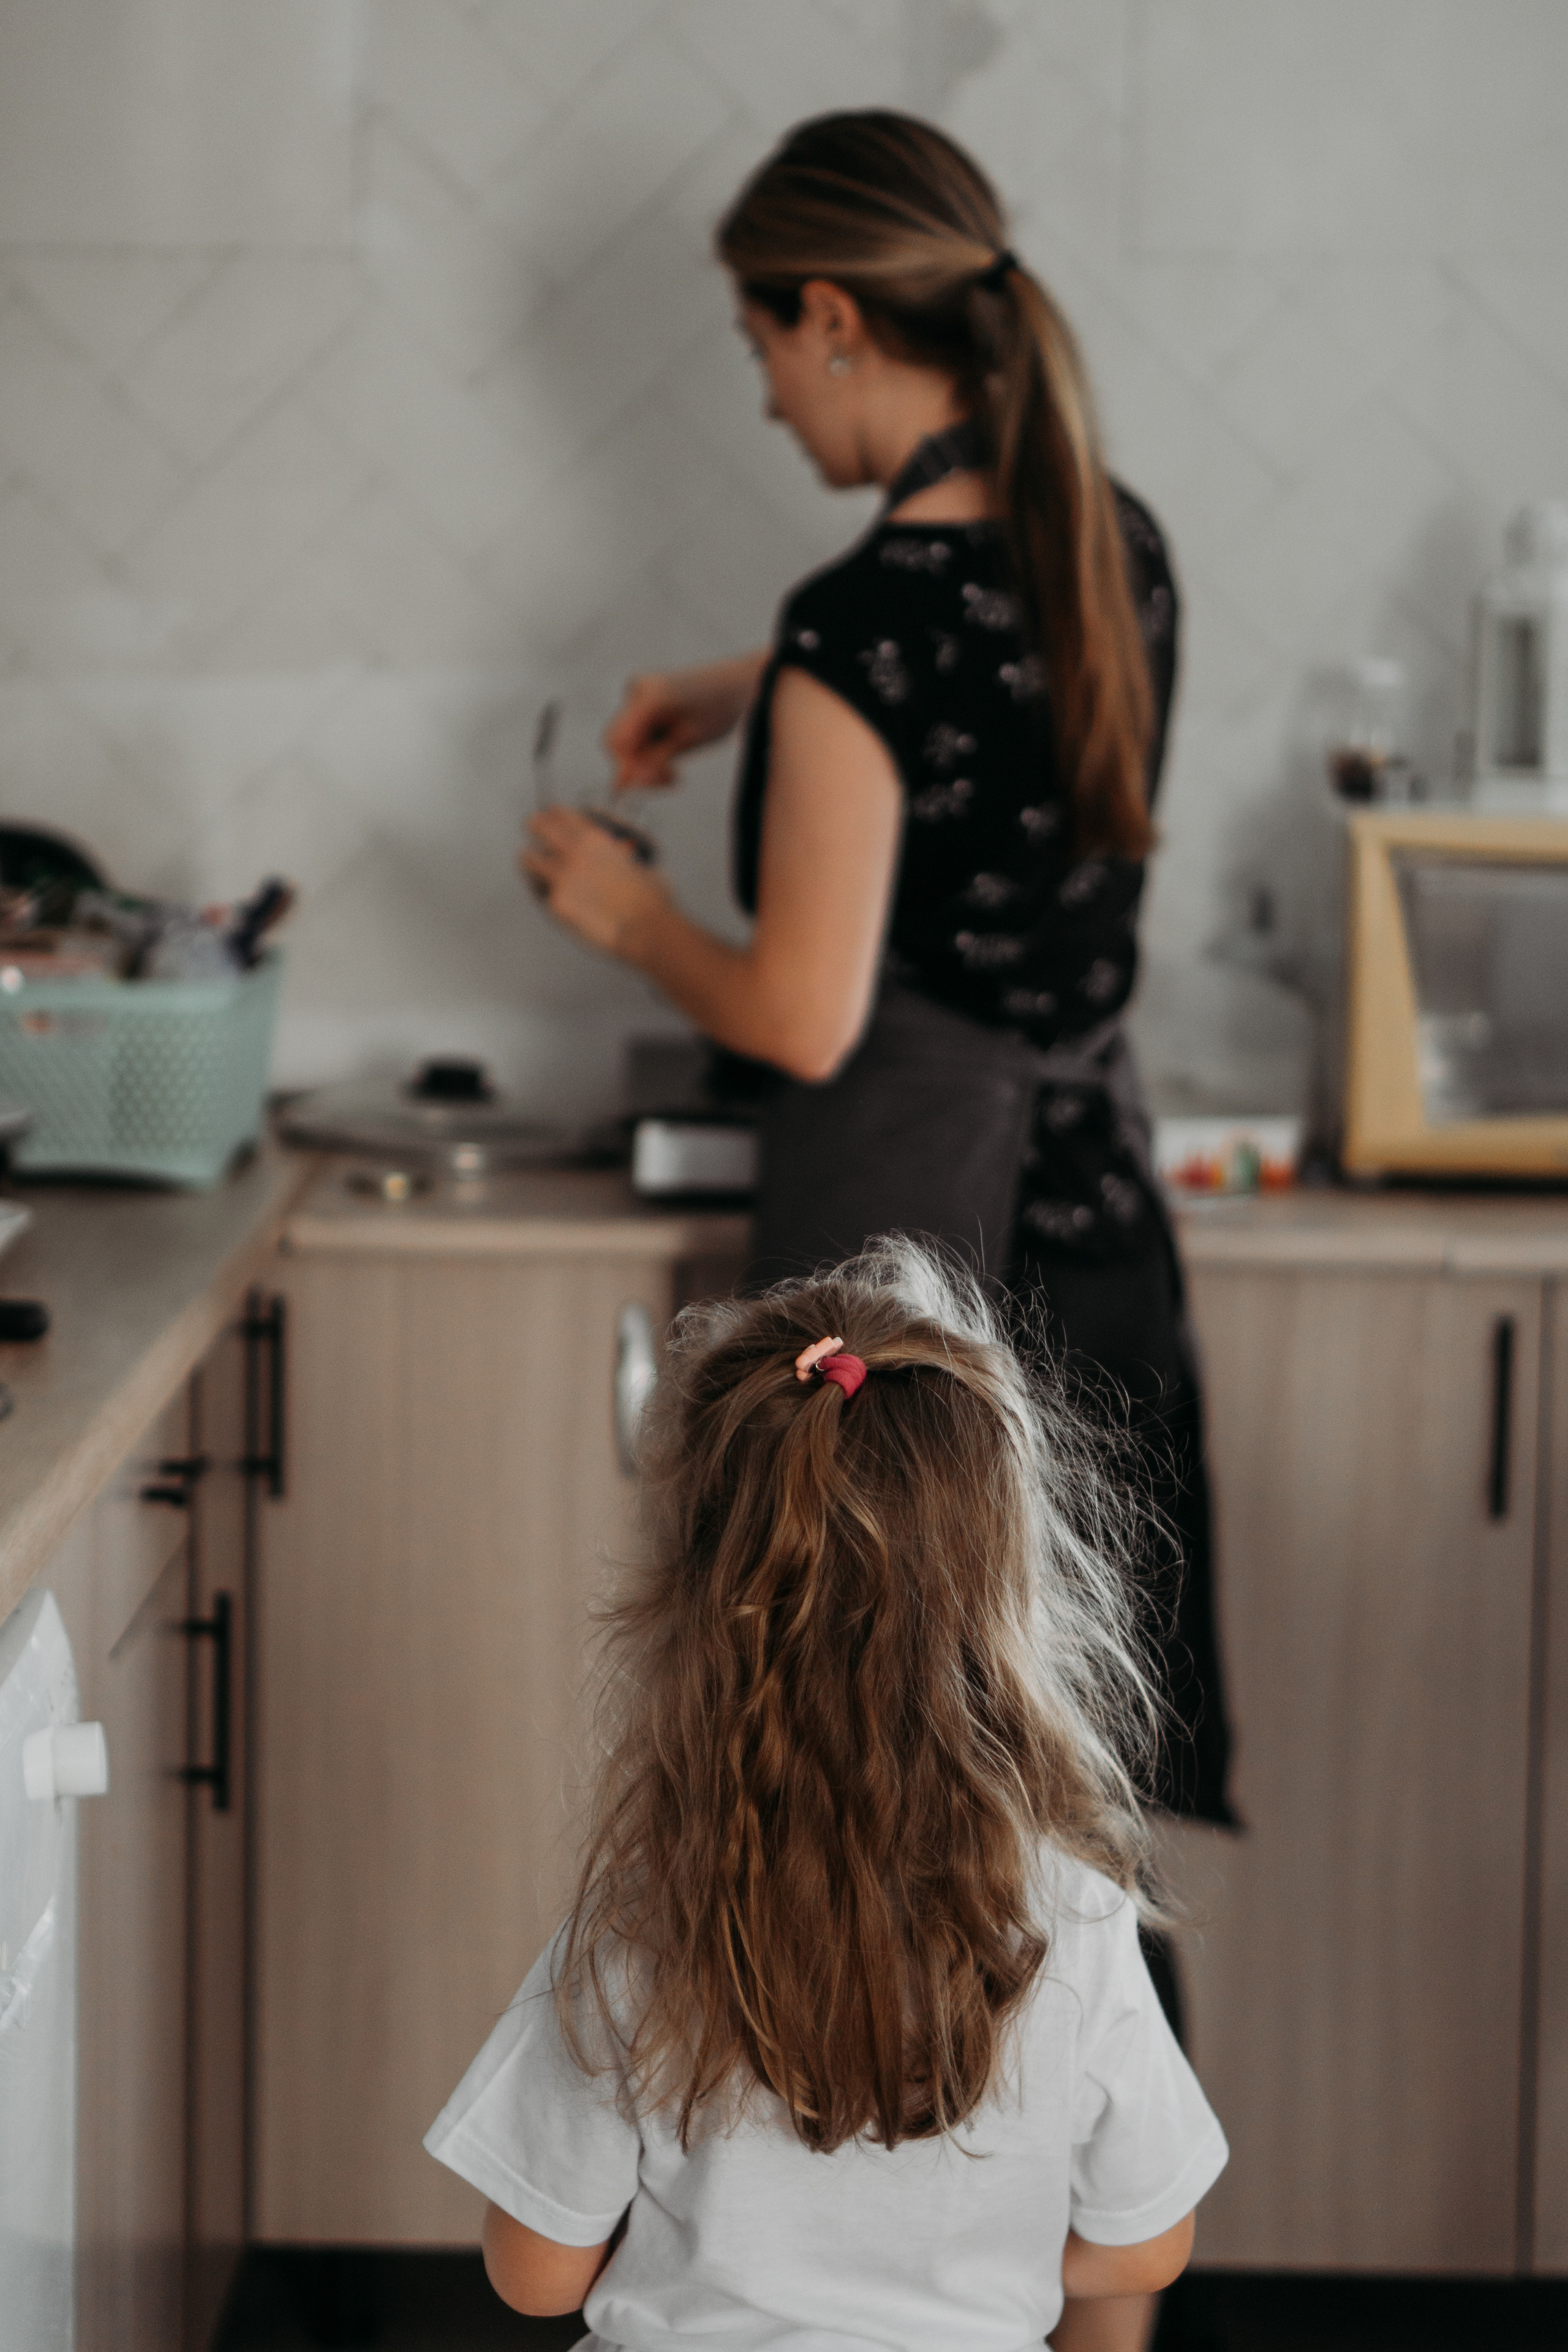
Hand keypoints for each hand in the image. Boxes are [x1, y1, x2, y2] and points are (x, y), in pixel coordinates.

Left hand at [522, 806, 668, 958]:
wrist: (645, 928)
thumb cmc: (648, 901)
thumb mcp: (639, 862)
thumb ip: (621, 856)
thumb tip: (623, 859)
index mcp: (594, 839)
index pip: (561, 814)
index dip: (552, 814)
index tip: (549, 815)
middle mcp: (573, 853)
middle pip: (537, 827)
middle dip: (535, 828)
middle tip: (533, 831)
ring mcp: (560, 878)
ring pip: (528, 859)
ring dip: (530, 860)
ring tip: (531, 862)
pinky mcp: (555, 904)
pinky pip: (537, 892)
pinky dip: (539, 891)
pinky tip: (543, 892)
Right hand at [603, 655, 765, 787]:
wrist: (737, 682)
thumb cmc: (719, 708)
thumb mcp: (689, 740)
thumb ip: (654, 759)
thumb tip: (619, 784)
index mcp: (650, 696)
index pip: (617, 741)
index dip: (629, 768)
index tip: (655, 781)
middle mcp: (637, 690)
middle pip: (616, 740)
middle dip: (637, 767)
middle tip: (670, 778)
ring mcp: (638, 693)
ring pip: (625, 741)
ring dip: (645, 762)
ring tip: (674, 773)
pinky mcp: (643, 701)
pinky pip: (635, 734)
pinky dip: (649, 751)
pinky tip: (670, 761)